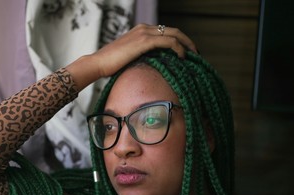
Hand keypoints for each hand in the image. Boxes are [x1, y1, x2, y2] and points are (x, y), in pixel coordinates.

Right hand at [67, 24, 196, 89]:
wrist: (98, 63)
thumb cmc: (109, 65)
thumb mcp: (128, 59)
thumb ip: (140, 57)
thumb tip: (151, 68)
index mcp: (140, 30)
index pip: (165, 32)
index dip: (178, 41)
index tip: (186, 53)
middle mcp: (144, 28)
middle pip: (173, 30)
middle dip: (187, 41)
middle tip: (196, 53)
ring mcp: (144, 33)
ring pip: (174, 34)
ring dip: (186, 44)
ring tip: (193, 56)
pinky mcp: (144, 41)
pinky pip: (168, 42)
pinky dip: (178, 48)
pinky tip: (183, 57)